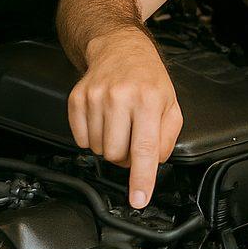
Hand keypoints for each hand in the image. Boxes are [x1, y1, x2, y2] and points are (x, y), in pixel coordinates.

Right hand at [67, 29, 181, 208]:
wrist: (120, 48)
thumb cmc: (148, 79)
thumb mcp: (171, 105)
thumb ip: (168, 138)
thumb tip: (153, 165)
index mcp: (149, 100)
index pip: (144, 148)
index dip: (141, 178)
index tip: (138, 199)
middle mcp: (120, 97)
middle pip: (117, 155)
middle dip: (126, 156)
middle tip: (133, 136)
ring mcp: (95, 98)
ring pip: (98, 150)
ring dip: (110, 145)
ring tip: (120, 123)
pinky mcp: (76, 99)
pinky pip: (81, 139)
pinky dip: (92, 137)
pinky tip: (104, 120)